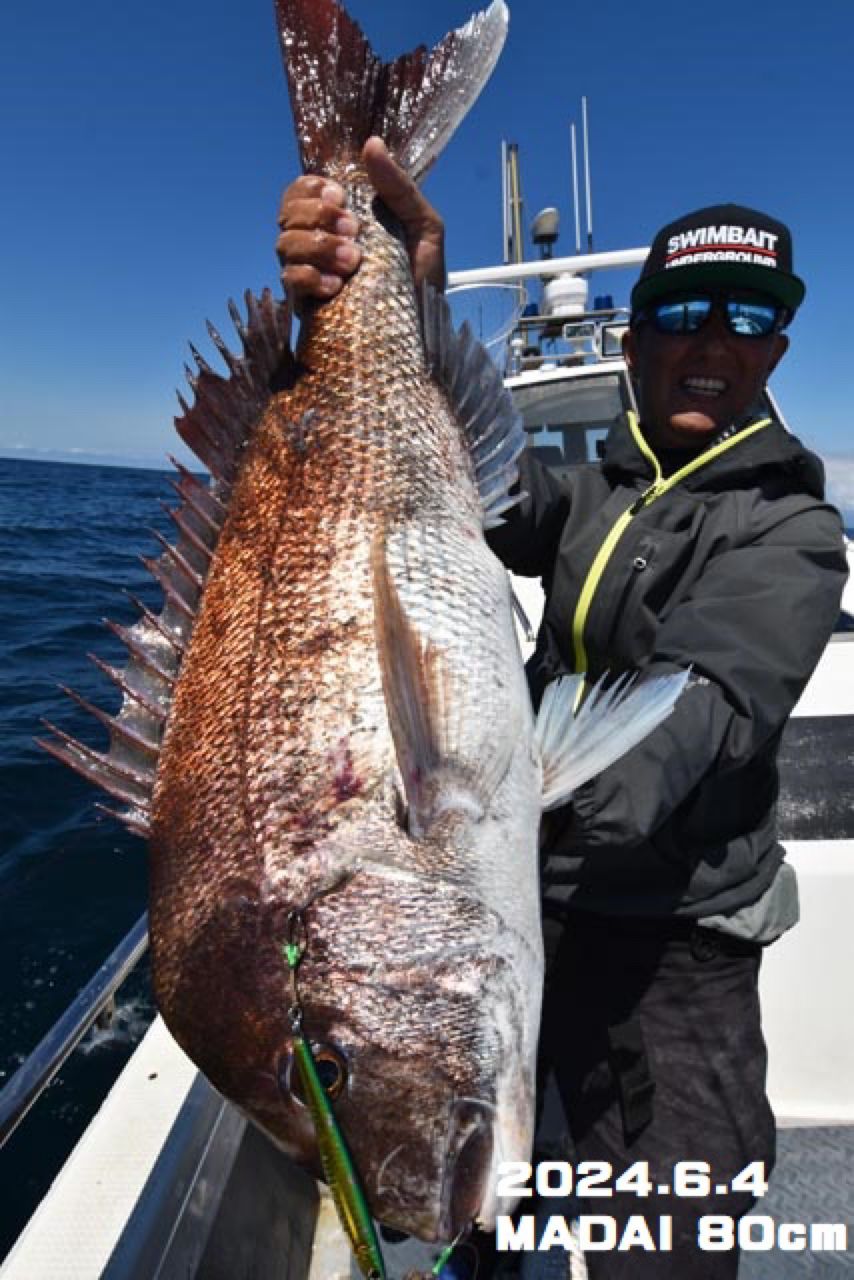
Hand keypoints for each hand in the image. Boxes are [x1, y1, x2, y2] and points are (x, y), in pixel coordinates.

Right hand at [275, 137, 445, 309]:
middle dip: (318, 216)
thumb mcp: (422, 224)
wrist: (426, 322)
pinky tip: (336, 286)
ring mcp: (310, 271)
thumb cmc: (424, 273)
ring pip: (285, 244)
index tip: (340, 196)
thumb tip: (372, 144)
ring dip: (318, 246)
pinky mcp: (308, 303)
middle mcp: (319, 241)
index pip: (302, 190)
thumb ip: (398, 186)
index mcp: (339, 218)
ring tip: (353, 261)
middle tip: (354, 231)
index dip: (311, 188)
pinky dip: (309, 277)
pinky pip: (289, 280)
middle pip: (288, 213)